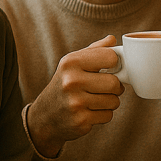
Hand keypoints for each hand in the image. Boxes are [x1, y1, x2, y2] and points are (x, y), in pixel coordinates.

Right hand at [26, 35, 124, 156]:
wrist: (44, 116)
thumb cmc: (64, 84)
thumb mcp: (73, 63)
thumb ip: (94, 50)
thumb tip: (112, 39)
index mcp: (71, 62)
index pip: (110, 57)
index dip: (115, 63)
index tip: (110, 68)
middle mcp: (71, 81)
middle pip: (114, 83)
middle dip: (115, 87)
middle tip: (106, 87)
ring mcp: (76, 103)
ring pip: (114, 101)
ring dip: (110, 101)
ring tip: (96, 99)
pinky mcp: (81, 121)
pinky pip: (108, 115)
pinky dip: (103, 114)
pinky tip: (90, 111)